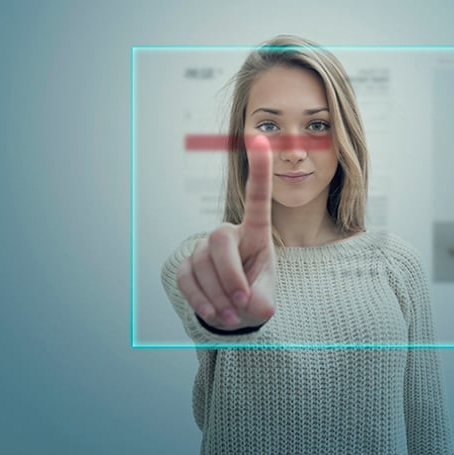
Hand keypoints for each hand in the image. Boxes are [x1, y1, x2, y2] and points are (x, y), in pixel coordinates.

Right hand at [176, 135, 276, 329]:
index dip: (260, 168)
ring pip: (203, 266)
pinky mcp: (187, 265)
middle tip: (243, 303)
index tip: (262, 138)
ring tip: (234, 316)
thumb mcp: (266, 296)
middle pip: (220, 241)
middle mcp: (227, 233)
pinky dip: (202, 301)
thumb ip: (262, 300)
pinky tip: (215, 314)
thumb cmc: (255, 294)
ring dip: (218, 297)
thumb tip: (251, 304)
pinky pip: (188, 280)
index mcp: (255, 232)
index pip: (257, 197)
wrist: (235, 313)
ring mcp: (204, 248)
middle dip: (231, 275)